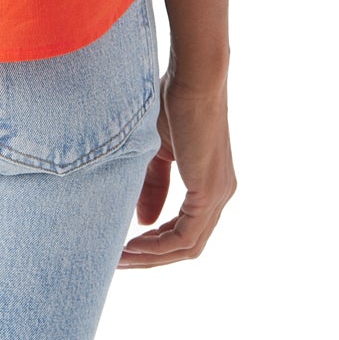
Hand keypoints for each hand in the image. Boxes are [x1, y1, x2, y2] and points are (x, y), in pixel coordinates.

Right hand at [118, 71, 236, 266]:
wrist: (193, 78)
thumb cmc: (173, 101)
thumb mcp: (156, 150)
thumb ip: (153, 185)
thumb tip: (144, 222)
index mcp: (209, 184)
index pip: (184, 229)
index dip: (154, 243)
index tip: (125, 247)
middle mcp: (220, 194)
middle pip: (187, 245)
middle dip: (151, 257)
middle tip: (119, 261)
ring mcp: (218, 195)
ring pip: (187, 246)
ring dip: (152, 257)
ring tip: (120, 259)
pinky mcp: (210, 192)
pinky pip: (185, 236)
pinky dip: (158, 246)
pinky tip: (133, 246)